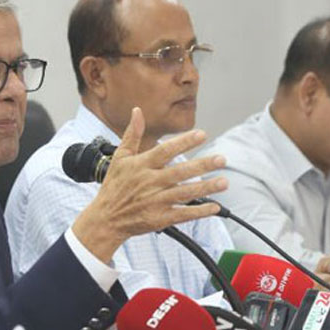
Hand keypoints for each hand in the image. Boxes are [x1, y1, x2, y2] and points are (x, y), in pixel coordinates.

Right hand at [72, 107, 227, 262]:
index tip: (202, 134)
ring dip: (206, 188)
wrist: (106, 219)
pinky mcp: (159, 218)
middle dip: (202, 165)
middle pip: (179, 172)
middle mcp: (149, 182)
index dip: (184, 142)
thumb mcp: (119, 157)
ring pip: (185, 193)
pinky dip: (199, 211)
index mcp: (141, 165)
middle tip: (221, 159)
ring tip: (224, 182)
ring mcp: (155, 201)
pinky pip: (182, 214)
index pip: (165, 151)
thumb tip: (137, 111)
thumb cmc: (113, 186)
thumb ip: (131, 134)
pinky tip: (214, 207)